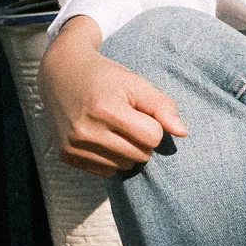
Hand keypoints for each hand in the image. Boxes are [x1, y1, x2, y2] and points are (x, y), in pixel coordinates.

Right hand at [37, 15, 186, 174]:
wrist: (61, 74)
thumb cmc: (105, 78)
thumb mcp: (136, 83)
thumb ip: (162, 106)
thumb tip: (183, 133)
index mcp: (105, 109)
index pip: (153, 137)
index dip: (153, 124)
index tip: (141, 112)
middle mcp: (86, 130)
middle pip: (141, 155)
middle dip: (142, 139)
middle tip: (127, 119)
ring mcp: (73, 146)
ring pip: (125, 166)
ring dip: (128, 150)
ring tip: (115, 127)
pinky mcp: (66, 156)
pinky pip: (106, 171)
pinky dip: (111, 157)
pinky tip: (102, 137)